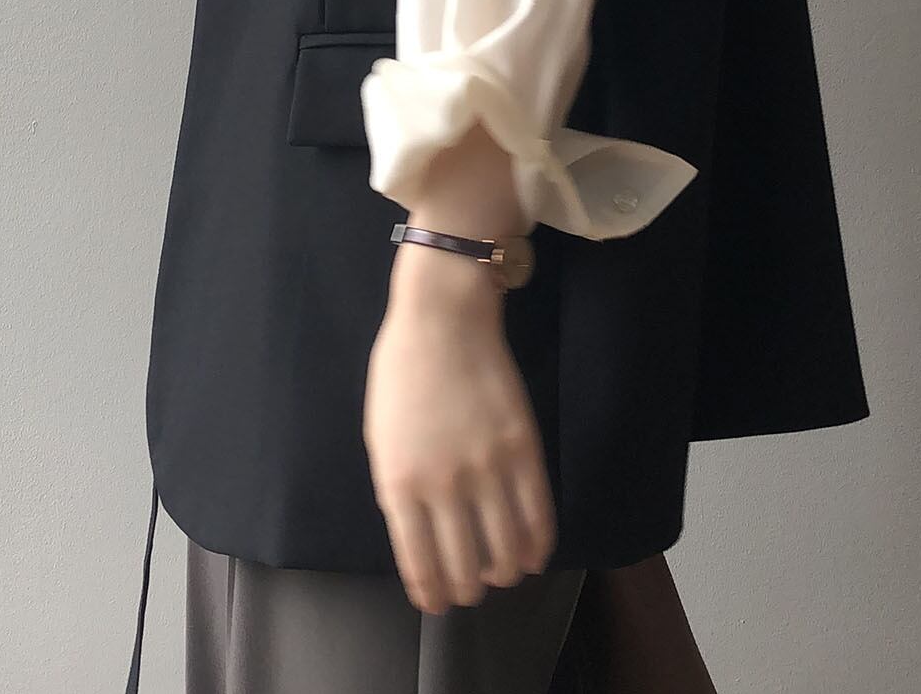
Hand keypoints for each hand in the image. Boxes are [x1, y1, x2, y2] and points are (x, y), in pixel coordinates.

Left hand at [361, 117, 555, 614]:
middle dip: (469, 588)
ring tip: (503, 572)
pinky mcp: (523, 449)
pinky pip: (538, 516)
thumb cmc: (402, 372)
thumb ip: (399, 490)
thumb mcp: (382, 438)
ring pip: (506, 551)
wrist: (442, 318)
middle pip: (465, 567)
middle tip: (472, 588)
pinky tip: (532, 552)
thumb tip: (422, 536)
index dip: (432, 593)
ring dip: (505, 573)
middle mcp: (443, 486)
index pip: (420, 565)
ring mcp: (487, 468)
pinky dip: (538, 544)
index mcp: (399, 484)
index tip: (439, 602)